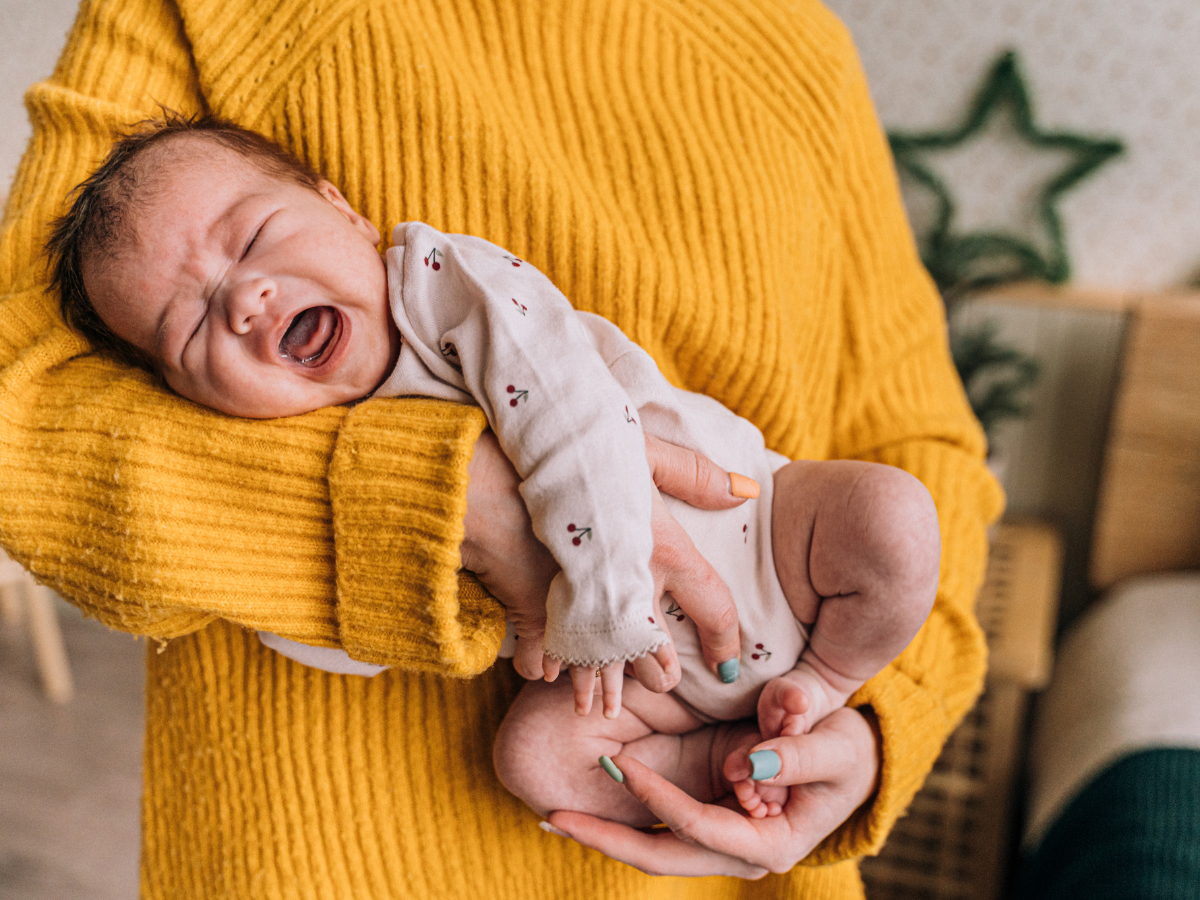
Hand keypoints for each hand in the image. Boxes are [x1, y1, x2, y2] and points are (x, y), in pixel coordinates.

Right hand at [461, 431, 749, 713]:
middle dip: (659, 675)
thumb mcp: (642, 450)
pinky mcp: (537, 611)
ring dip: (601, 686)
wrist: (498, 469)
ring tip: (598, 708)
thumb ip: (694, 473)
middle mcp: (631, 587)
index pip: (714, 608)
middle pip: (656, 653)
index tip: (729, 666)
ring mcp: (583, 605)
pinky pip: (544, 655)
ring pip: (602, 664)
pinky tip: (546, 676)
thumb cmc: (576, 452)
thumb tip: (747, 491)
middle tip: (662, 684)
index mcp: (665, 551)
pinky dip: (544, 666)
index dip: (726, 641)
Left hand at [545, 706, 879, 876]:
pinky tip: (581, 811)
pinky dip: (623, 820)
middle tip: (555, 816)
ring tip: (554, 816)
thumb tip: (754, 763)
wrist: (852, 764)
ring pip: (656, 849)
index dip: (659, 800)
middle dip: (608, 838)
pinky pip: (660, 830)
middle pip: (664, 856)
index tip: (621, 766)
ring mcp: (723, 845)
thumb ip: (801, 753)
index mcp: (772, 845)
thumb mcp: (837, 746)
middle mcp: (741, 856)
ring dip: (606, 834)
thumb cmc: (848, 752)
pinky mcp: (711, 827)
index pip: (700, 827)